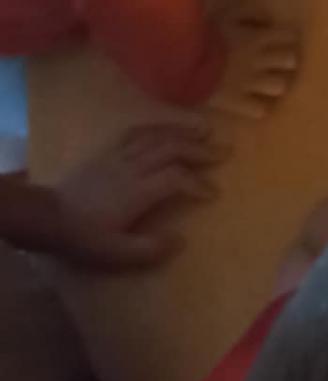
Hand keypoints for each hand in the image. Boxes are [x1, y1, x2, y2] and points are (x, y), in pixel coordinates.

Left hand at [52, 121, 227, 270]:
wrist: (49, 216)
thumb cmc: (84, 237)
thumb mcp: (114, 254)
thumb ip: (149, 250)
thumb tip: (181, 240)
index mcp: (137, 192)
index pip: (176, 179)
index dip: (199, 183)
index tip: (214, 193)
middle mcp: (132, 167)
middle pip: (172, 149)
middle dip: (201, 150)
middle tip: (225, 151)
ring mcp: (119, 155)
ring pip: (157, 135)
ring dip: (184, 132)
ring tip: (205, 131)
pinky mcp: (108, 150)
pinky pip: (137, 131)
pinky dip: (157, 126)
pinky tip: (167, 128)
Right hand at [209, 5, 301, 121]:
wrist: (184, 62)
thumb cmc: (206, 35)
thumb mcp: (227, 13)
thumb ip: (249, 12)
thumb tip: (267, 20)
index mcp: (258, 39)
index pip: (287, 36)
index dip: (287, 38)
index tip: (282, 39)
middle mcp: (259, 61)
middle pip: (290, 61)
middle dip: (286, 61)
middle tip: (277, 62)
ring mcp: (250, 83)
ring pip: (279, 86)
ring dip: (274, 84)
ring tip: (266, 84)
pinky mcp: (239, 102)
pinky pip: (260, 110)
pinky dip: (258, 107)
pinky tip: (252, 103)